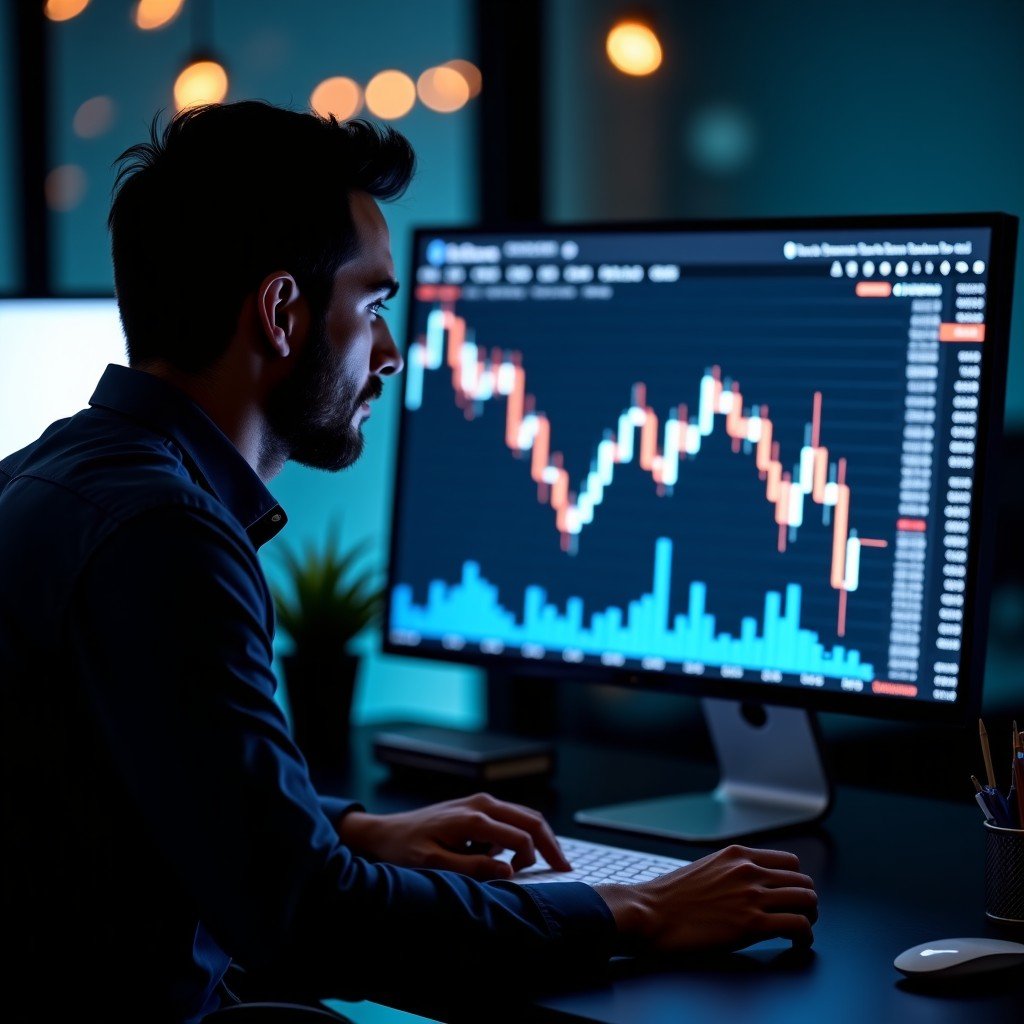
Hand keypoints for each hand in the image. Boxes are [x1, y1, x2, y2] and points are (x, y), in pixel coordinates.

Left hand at [337, 792, 571, 880]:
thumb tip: (509, 870)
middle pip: (531, 819)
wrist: (384, 833)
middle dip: (551, 844)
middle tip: (566, 869)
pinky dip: (519, 835)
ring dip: (537, 839)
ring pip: (524, 816)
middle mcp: (481, 804)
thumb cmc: (405, 850)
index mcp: (474, 818)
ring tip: (543, 866)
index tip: (551, 878)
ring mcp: (480, 802)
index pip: (521, 836)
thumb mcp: (434, 865)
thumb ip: (473, 868)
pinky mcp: (476, 806)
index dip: (539, 858)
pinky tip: (510, 857)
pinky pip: (510, 818)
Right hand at [595, 845, 816, 953]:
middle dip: (806, 901)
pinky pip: (798, 926)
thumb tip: (746, 885)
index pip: (789, 862)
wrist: (649, 913)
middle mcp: (749, 870)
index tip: (791, 896)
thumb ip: (730, 872)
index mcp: (737, 855)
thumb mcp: (704, 869)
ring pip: (807, 901)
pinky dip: (805, 936)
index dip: (795, 882)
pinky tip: (797, 943)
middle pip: (802, 882)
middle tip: (800, 916)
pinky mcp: (753, 924)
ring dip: (809, 918)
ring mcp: (752, 896)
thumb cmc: (668, 897)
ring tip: (801, 930)